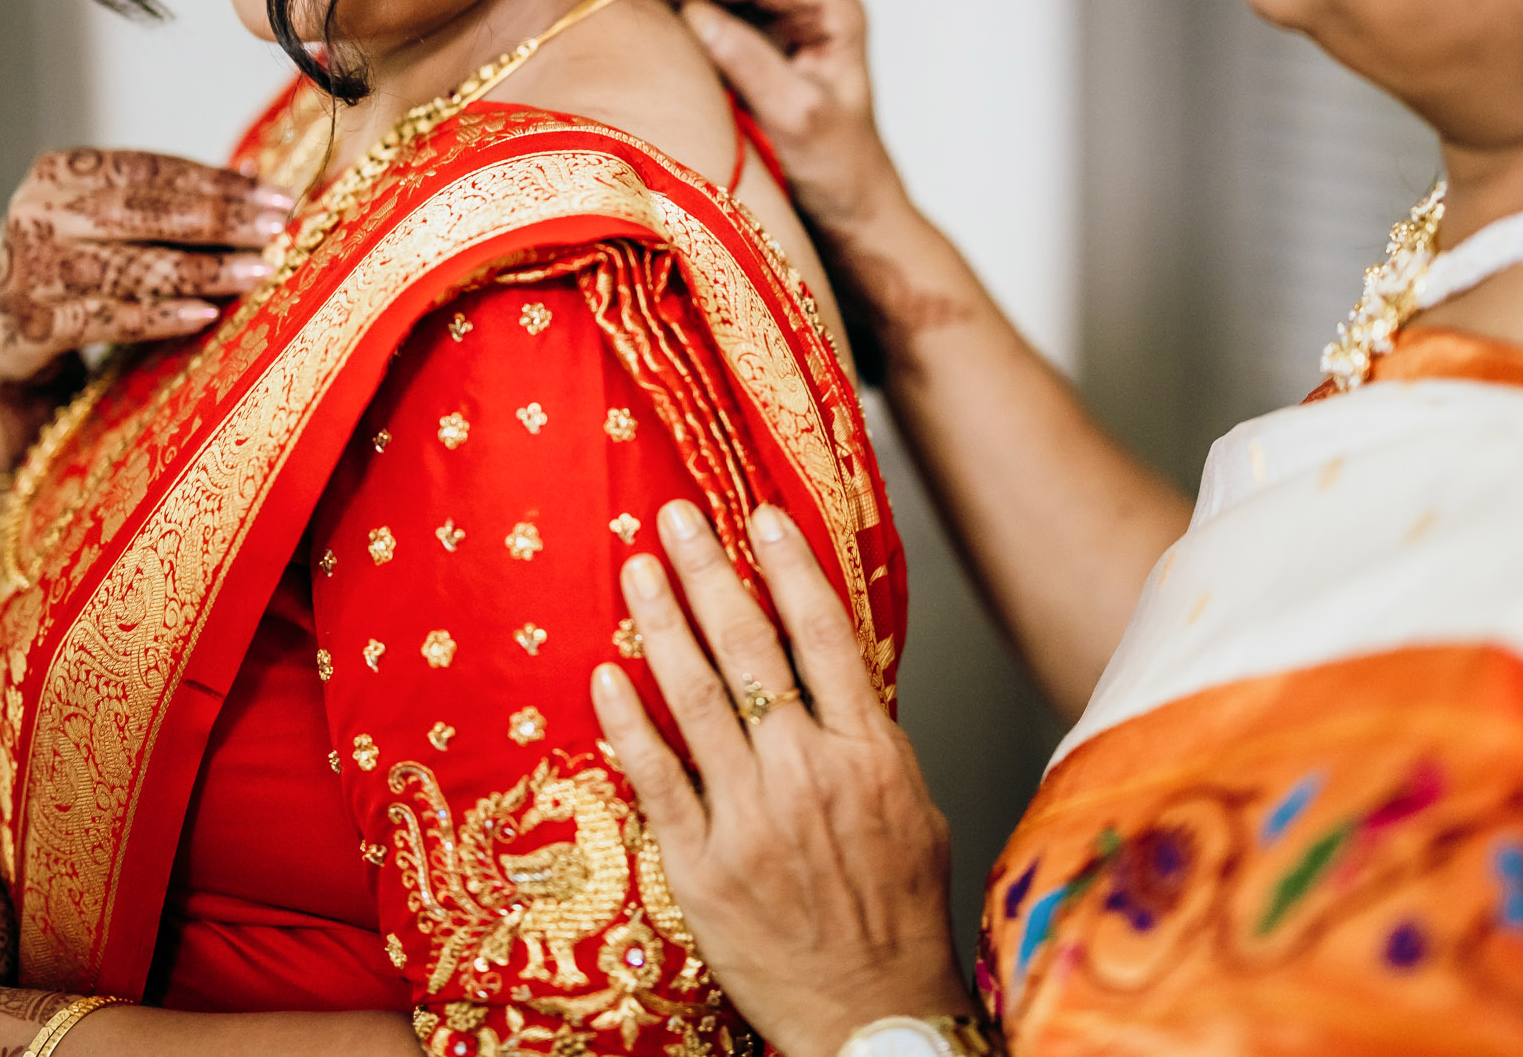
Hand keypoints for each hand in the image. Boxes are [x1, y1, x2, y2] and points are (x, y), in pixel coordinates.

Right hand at [0, 151, 291, 477]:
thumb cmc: (72, 267)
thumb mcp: (109, 222)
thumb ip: (170, 199)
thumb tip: (255, 176)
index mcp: (58, 174)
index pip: (149, 169)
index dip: (217, 182)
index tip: (275, 196)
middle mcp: (37, 214)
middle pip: (142, 212)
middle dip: (218, 220)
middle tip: (275, 229)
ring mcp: (30, 270)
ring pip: (130, 266)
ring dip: (202, 270)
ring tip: (256, 272)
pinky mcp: (30, 324)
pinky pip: (107, 319)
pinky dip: (160, 317)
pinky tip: (206, 314)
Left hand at [591, 503, 973, 1056]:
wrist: (873, 1013)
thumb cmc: (897, 915)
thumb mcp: (914, 808)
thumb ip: (870, 737)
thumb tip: (834, 673)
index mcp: (869, 753)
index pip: (823, 636)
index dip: (789, 568)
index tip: (759, 516)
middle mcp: (808, 773)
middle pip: (749, 649)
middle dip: (709, 572)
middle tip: (675, 518)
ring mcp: (749, 817)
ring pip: (695, 698)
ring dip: (662, 624)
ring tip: (636, 570)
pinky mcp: (700, 863)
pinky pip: (655, 777)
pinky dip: (628, 721)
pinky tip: (608, 675)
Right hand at [667, 0, 904, 243]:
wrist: (849, 210)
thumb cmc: (839, 167)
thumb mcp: (798, 117)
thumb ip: (750, 62)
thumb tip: (692, 12)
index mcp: (833, 8)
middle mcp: (806, 2)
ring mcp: (776, 20)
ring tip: (650, 9)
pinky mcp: (751, 44)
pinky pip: (709, 8)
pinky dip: (682, 11)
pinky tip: (659, 31)